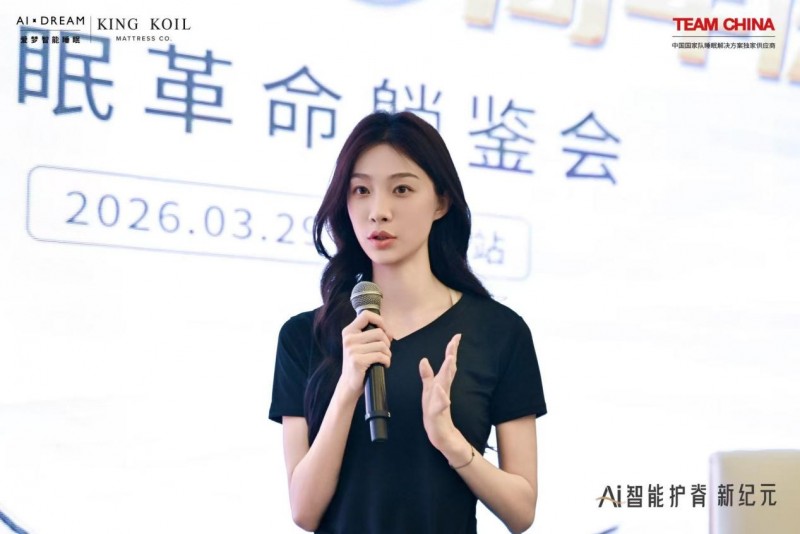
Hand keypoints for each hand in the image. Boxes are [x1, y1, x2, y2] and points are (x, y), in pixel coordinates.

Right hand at [340, 311, 391, 401]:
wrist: (349, 384)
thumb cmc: (360, 363)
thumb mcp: (362, 345)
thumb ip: (374, 335)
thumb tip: (390, 333)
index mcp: (349, 331)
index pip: (366, 315)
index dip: (379, 320)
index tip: (384, 331)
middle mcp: (349, 339)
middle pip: (379, 332)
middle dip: (387, 343)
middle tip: (384, 352)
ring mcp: (352, 350)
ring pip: (382, 345)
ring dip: (388, 354)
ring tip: (384, 359)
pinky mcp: (357, 361)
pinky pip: (381, 356)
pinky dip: (386, 361)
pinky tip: (384, 365)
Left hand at [419, 333, 461, 450]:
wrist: (444, 439)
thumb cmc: (436, 415)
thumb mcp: (429, 393)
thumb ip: (427, 377)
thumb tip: (424, 359)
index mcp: (441, 386)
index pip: (447, 365)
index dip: (451, 350)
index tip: (457, 336)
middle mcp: (443, 392)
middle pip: (448, 372)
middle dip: (451, 356)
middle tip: (454, 342)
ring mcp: (442, 405)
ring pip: (445, 386)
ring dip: (447, 373)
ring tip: (450, 360)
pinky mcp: (439, 418)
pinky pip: (440, 407)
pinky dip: (442, 399)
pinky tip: (442, 391)